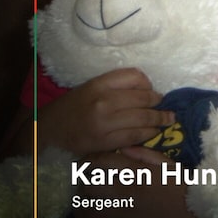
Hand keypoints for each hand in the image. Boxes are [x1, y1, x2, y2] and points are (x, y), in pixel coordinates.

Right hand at [38, 68, 174, 154]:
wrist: (50, 129)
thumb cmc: (75, 106)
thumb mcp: (93, 87)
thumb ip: (118, 85)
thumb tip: (150, 89)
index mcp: (99, 83)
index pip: (135, 76)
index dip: (148, 84)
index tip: (153, 90)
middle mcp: (103, 101)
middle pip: (144, 99)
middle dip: (159, 103)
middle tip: (166, 107)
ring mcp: (104, 122)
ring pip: (143, 119)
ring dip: (159, 120)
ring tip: (167, 119)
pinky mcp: (104, 141)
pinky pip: (135, 136)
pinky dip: (148, 133)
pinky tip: (153, 131)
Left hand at [73, 149, 204, 217]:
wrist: (193, 213)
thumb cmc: (182, 186)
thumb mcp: (168, 164)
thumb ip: (145, 154)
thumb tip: (122, 148)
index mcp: (137, 173)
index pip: (102, 161)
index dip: (90, 158)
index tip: (88, 159)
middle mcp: (124, 192)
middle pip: (88, 185)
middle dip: (83, 180)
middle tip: (86, 178)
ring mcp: (121, 212)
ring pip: (87, 208)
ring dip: (83, 202)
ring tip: (88, 197)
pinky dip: (95, 217)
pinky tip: (98, 212)